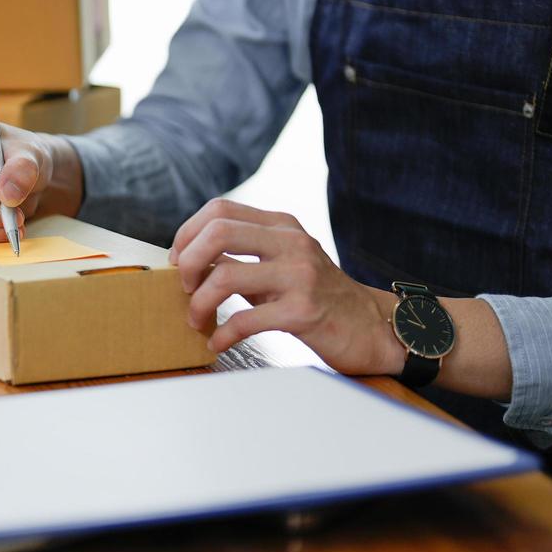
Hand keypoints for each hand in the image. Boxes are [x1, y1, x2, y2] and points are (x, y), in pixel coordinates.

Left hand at [169, 199, 405, 375]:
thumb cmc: (318, 298)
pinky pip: (245, 320)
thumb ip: (242, 257)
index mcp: (282, 226)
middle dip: (188, 262)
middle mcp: (292, 242)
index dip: (187, 234)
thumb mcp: (281, 266)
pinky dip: (222, 334)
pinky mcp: (304, 311)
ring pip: (226, 275)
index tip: (178, 263)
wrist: (373, 328)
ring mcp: (300, 275)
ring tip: (196, 320)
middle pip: (218, 232)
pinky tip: (217, 342)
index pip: (219, 210)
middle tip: (184, 288)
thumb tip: (189, 261)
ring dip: (199, 302)